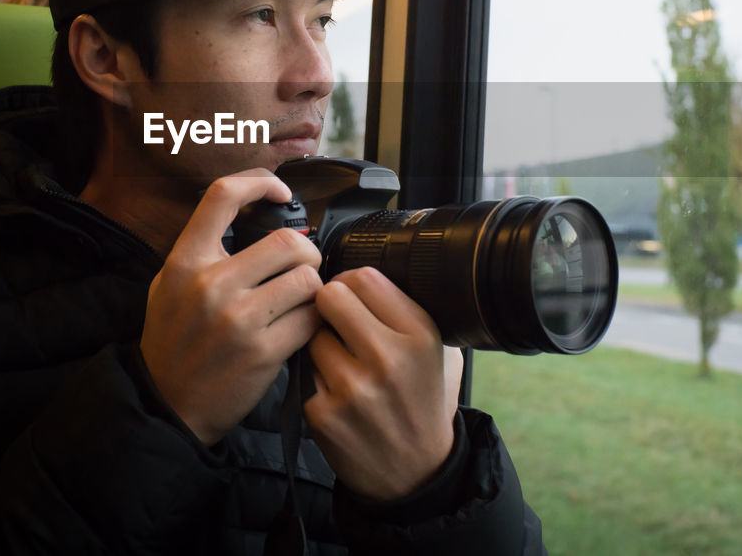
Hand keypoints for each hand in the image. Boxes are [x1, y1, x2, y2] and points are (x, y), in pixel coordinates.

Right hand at [139, 170, 323, 445]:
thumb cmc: (173, 341)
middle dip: (306, 253)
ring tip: (300, 301)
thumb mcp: (168, 284)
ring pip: (308, 279)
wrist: (167, 405)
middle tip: (301, 268)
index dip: (259, 182)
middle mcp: (210, 284)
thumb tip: (253, 214)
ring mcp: (238, 319)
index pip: (223, 196)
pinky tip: (300, 328)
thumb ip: (203, 250)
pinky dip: (313, 321)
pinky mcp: (263, 352)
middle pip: (287, 240)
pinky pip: (311, 319)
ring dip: (314, 289)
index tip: (280, 192)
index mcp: (185, 261)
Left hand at [304, 266, 459, 500]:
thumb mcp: (438, 350)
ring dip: (320, 342)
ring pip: (311, 333)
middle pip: (329, 296)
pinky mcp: (323, 413)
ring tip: (341, 361)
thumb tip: (369, 267)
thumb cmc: (423, 401)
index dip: (350, 281)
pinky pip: (303, 371)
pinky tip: (334, 391)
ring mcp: (352, 388)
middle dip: (328, 304)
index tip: (350, 294)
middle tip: (336, 320)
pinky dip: (314, 377)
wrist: (415, 473)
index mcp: (419, 335)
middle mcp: (387, 358)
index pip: (364, 277)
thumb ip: (408, 308)